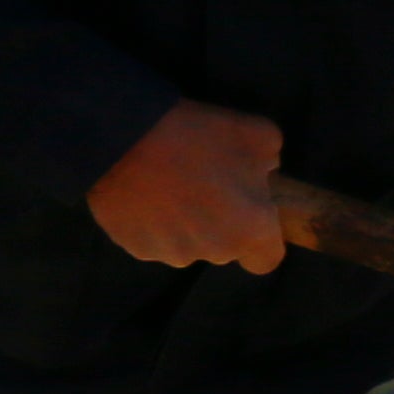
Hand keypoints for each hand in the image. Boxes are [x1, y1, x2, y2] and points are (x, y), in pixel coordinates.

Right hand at [87, 99, 285, 272]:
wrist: (123, 138)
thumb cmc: (198, 135)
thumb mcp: (257, 133)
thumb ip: (271, 160)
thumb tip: (263, 172)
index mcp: (249, 230)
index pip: (266, 260)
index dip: (260, 242)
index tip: (248, 217)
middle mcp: (214, 252)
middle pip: (224, 247)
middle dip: (220, 223)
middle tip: (204, 184)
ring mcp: (171, 253)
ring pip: (188, 245)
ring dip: (185, 224)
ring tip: (169, 184)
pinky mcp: (136, 248)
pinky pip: (154, 241)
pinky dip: (153, 223)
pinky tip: (145, 192)